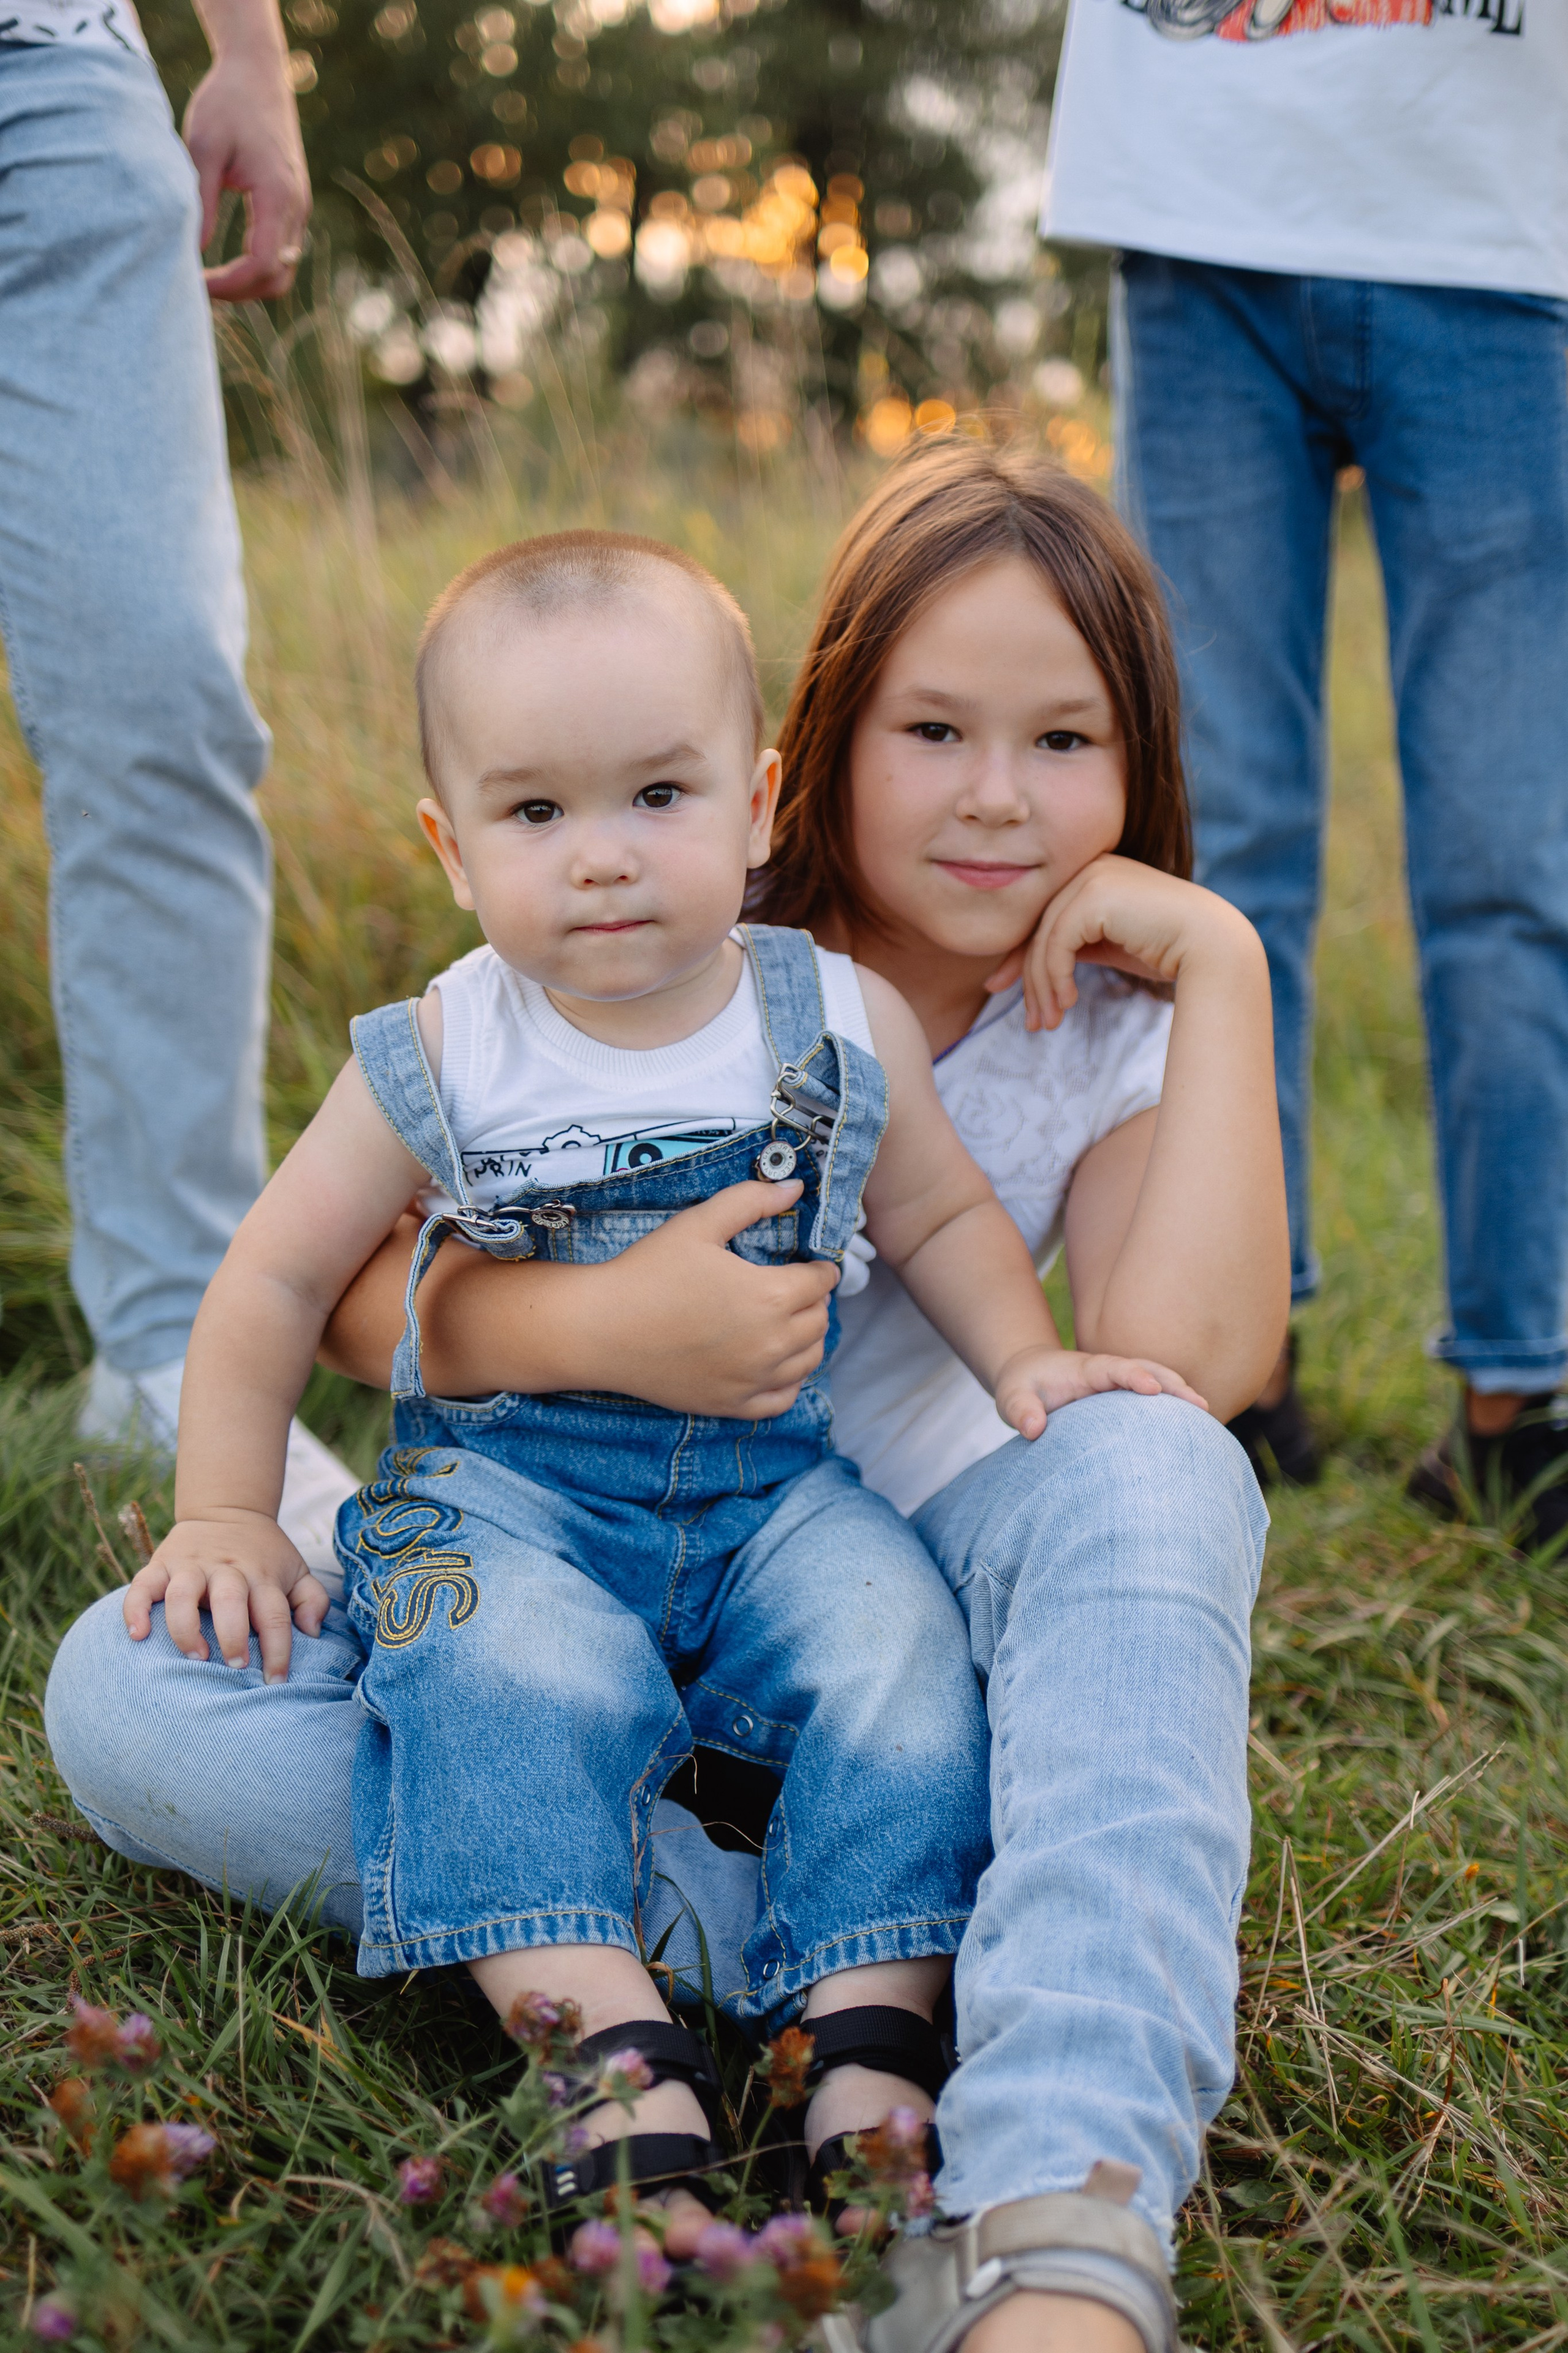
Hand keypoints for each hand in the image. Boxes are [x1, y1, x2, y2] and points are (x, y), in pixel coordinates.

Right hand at [123, 1511, 328, 1682]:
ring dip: (186, 1628)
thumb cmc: (265, 1554)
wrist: (228, 1510)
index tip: (276, 1681)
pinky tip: (137, 1635)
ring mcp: (191, 1566)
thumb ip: (312, 1600)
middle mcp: (227, 1570)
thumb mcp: (297, 1569)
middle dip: (233, 1636)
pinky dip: (135, 1610)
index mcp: (262, 1576)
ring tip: (196, 1656)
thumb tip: (312, 1633)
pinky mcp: (161, 1564)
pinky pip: (142, 1586)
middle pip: (230, 1601)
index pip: (274, 1615)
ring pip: (182, 1594)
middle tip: (236, 1665)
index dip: (278, 1651)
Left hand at [183, 42, 310, 300]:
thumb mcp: (203, 148)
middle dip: (238, 292)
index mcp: (277, 194)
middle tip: (196, 288)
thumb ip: (201, 201)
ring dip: (248, 285)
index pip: (261, 263)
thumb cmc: (226, 102)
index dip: (228, 284)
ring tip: (209, 279)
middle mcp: (296, 207)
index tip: (194, 282)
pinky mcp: (292, 207)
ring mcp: (298, 209)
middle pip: (277, 279)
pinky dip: (255, 269)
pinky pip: (280, 254)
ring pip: (282, 273)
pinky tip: (224, 262)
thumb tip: (192, 251)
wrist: (257, 72)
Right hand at [585, 1178, 839, 1417]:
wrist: (600, 1329)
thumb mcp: (698, 1223)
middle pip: (820, 1321)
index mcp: (769, 1297)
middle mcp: (770, 1344)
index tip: (811, 1263)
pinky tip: (775, 1363)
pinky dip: (789, 1380)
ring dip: (808, 1338)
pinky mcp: (732, 1404)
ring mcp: (752, 1380)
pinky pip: (783, 1399)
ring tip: (789, 1321)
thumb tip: (794, 1187)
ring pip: (809, 1360)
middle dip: (814, 1300)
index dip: (820, 1268)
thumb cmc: (647, 1271)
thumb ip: (750, 1201)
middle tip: (795, 1288)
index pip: (821, 1282)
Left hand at [983, 855, 1256, 1034]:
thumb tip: (1032, 967)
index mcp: (1093, 874)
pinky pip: (1057, 943)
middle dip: (1028, 980)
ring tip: (1048, 1023)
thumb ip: (1075, 944)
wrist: (1212, 946)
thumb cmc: (1167, 950)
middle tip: (1030, 1022)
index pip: (1043, 918)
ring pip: (1044, 940)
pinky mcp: (1095, 895)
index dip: (1020, 957)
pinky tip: (1068, 1002)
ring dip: (1042, 988)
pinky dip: (1056, 978)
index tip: (1003, 990)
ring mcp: (1091, 877)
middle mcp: (1089, 868)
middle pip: (1038, 929)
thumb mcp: (1109, 945)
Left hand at [993, 1344, 1207, 1441]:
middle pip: (1148, 1370)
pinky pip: (1153, 1397)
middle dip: (1174, 1384)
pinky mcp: (1124, 1397)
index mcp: (1085, 1369)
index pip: (1114, 1368)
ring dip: (1181, 1394)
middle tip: (1201, 1405)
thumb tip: (1033, 1430)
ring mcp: (1119, 1383)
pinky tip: (1194, 1427)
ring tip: (1208, 1416)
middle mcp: (1109, 1372)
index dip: (1134, 1376)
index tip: (1153, 1389)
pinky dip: (1174, 1406)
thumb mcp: (1012, 1397)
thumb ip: (1020, 1411)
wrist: (1029, 1373)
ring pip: (1157, 1381)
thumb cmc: (1022, 1387)